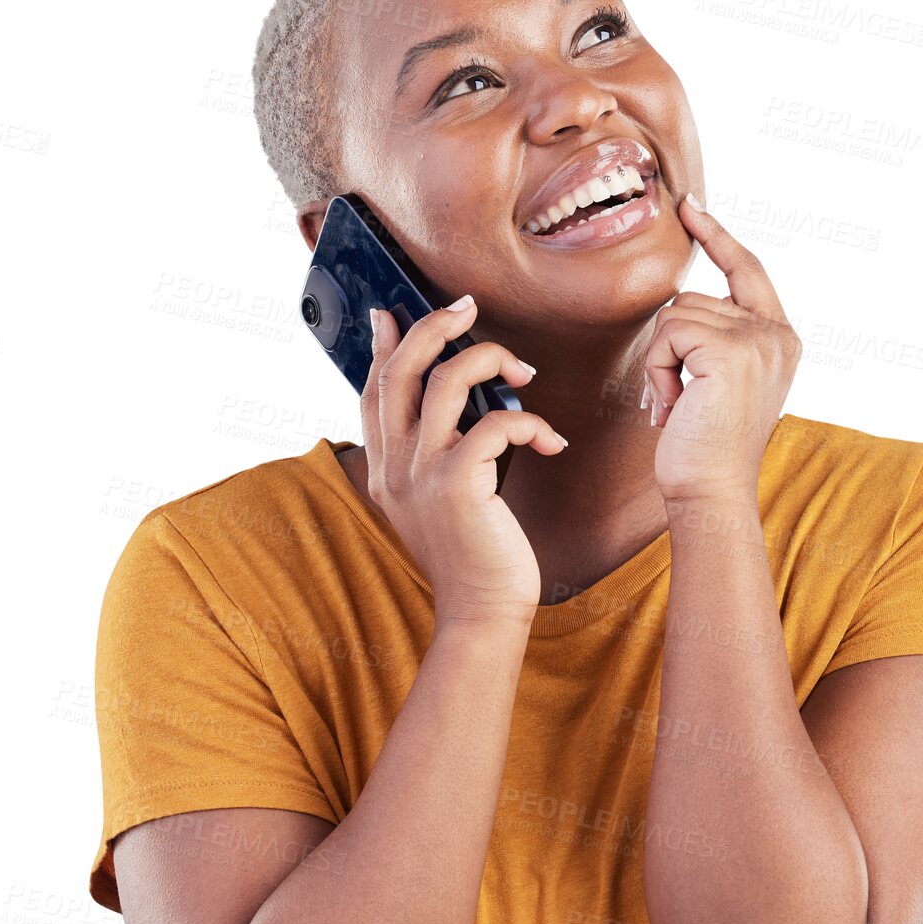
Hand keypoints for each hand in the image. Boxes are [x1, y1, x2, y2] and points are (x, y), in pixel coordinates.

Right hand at [362, 297, 566, 624]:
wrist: (482, 614)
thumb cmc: (473, 556)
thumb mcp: (437, 501)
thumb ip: (432, 455)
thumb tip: (446, 407)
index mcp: (385, 468)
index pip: (373, 390)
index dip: (385, 345)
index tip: (393, 310)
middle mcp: (395, 467)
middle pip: (401, 371)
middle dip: (434, 326)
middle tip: (468, 308)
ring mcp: (422, 475)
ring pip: (446, 382)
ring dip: (490, 361)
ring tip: (524, 372)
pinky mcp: (459, 486)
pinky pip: (494, 426)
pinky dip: (530, 424)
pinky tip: (550, 443)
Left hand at [641, 195, 801, 501]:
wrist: (711, 491)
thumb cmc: (704, 447)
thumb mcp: (718, 382)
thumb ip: (717, 337)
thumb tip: (682, 299)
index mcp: (780, 338)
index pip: (746, 270)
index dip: (717, 236)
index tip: (688, 206)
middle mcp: (777, 334)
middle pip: (694, 297)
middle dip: (670, 347)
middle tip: (681, 399)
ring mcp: (758, 340)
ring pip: (676, 313)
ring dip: (661, 361)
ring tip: (681, 405)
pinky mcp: (730, 351)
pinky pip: (668, 333)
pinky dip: (657, 369)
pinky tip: (675, 405)